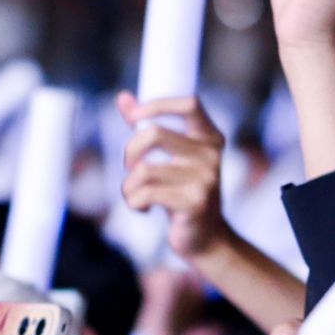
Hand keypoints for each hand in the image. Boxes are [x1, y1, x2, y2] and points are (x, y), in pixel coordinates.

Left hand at [118, 93, 229, 260]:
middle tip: (130, 167)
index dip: (157, 104)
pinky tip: (142, 208)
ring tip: (136, 194)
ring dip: (128, 185)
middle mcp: (211, 155)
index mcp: (209, 138)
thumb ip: (147, 127)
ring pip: (144, 169)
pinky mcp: (195, 203)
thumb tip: (123, 97)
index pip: (189, 103)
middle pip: (154, 133)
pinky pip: (146, 193)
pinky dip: (133, 201)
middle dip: (130, 151)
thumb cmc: (181, 192)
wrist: (206, 238)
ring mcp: (206, 179)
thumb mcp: (170, 158)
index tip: (132, 117)